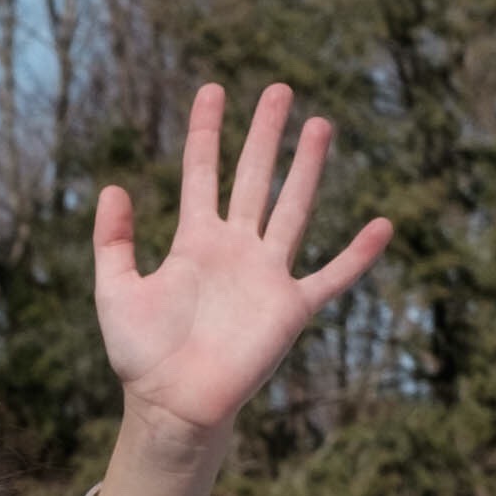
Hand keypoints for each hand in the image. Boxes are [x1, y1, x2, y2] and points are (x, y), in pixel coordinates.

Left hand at [93, 80, 391, 449]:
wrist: (173, 406)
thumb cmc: (141, 356)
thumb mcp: (114, 292)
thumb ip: (111, 241)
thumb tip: (113, 186)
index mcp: (195, 242)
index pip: (203, 174)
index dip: (206, 132)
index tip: (213, 89)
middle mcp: (235, 249)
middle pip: (254, 179)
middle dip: (265, 135)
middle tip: (279, 89)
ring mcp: (266, 275)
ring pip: (292, 209)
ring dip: (307, 168)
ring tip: (320, 125)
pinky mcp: (289, 309)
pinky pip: (331, 277)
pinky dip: (358, 255)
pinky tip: (383, 226)